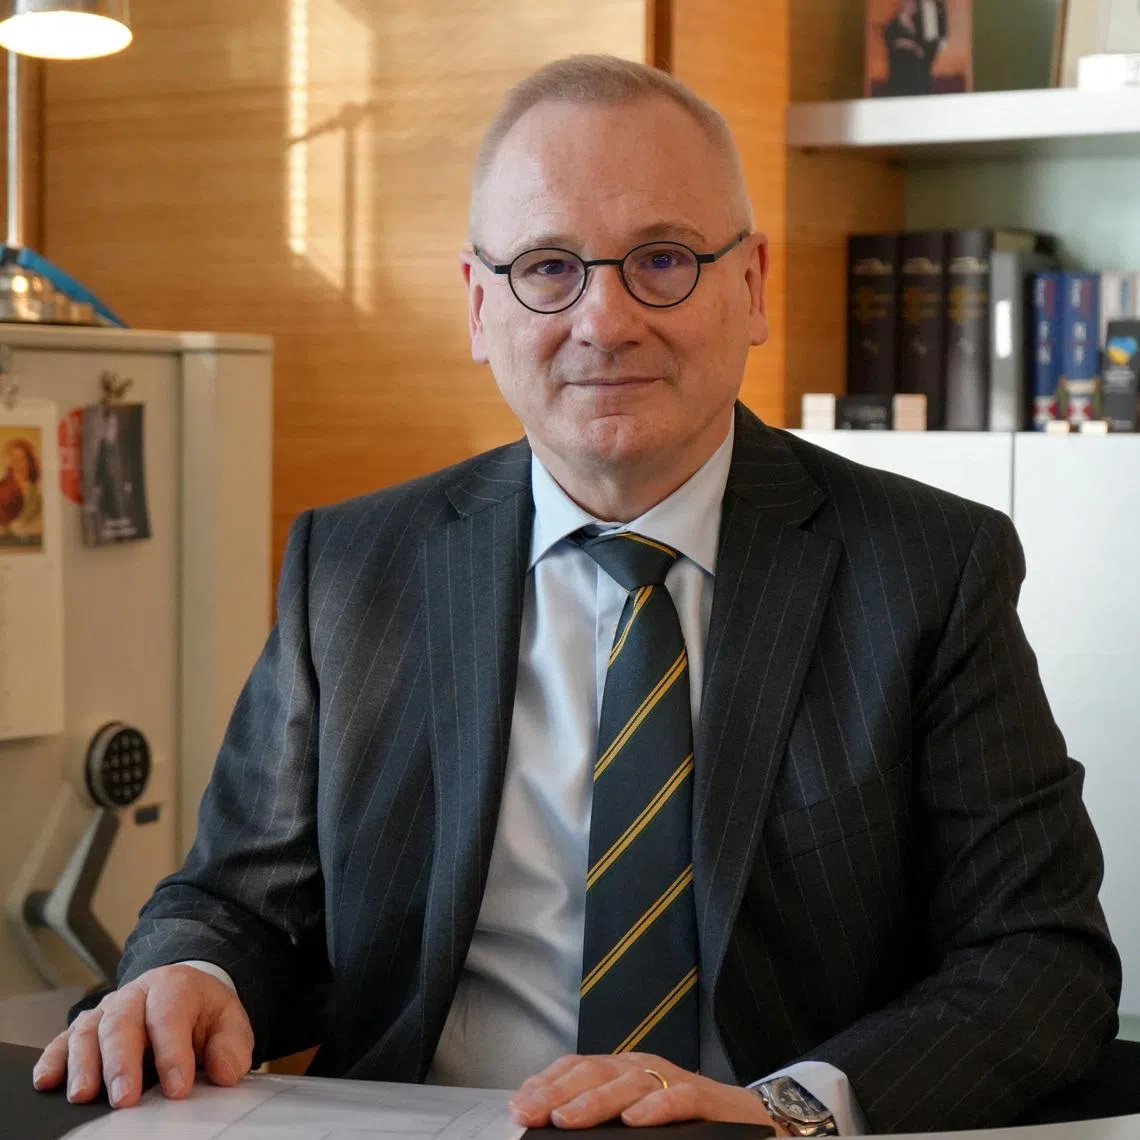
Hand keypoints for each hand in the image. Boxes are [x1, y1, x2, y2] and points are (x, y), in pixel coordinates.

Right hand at [32, 964, 253, 1108]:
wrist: (182, 993)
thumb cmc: (203, 1014)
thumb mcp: (229, 1021)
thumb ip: (232, 1044)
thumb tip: (226, 1071)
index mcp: (175, 987)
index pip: (170, 1014)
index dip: (173, 1052)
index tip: (177, 1088)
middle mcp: (136, 995)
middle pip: (123, 1021)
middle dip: (122, 1061)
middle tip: (125, 1098)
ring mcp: (107, 1010)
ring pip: (89, 1030)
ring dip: (83, 1064)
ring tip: (83, 1095)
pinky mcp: (85, 1027)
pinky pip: (64, 1039)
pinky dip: (53, 1059)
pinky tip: (47, 1080)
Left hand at [510, 1053, 786, 1132]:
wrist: (757, 1123)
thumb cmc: (690, 1125)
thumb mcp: (639, 1121)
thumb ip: (604, 1123)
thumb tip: (557, 1131)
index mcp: (624, 1075)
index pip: (578, 1069)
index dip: (547, 1084)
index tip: (519, 1106)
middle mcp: (645, 1071)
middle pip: (596, 1071)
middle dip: (558, 1092)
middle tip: (530, 1113)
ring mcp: (676, 1082)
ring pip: (631, 1082)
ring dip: (596, 1100)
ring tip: (567, 1118)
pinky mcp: (710, 1101)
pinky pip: (681, 1098)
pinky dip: (656, 1108)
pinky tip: (634, 1121)